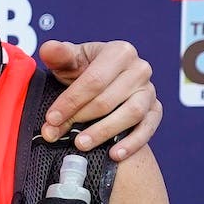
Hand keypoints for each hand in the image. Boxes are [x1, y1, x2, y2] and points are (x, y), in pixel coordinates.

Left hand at [38, 39, 159, 159]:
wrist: (104, 82)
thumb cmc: (84, 69)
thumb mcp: (70, 59)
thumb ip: (58, 54)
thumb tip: (48, 49)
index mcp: (120, 52)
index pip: (93, 80)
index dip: (70, 101)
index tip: (51, 118)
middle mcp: (140, 69)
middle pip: (108, 99)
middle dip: (80, 119)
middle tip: (57, 134)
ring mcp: (149, 90)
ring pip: (131, 113)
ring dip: (104, 132)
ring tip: (81, 144)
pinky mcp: (155, 109)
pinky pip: (149, 127)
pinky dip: (133, 142)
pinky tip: (115, 154)